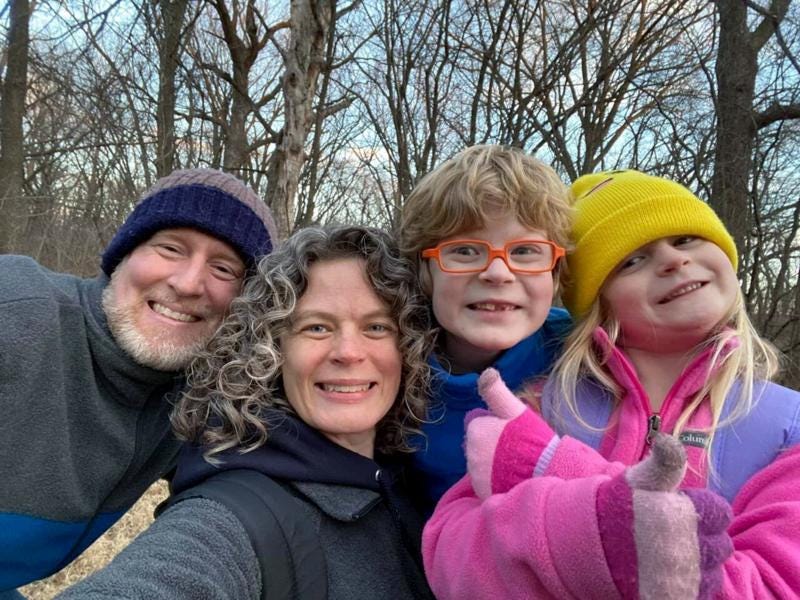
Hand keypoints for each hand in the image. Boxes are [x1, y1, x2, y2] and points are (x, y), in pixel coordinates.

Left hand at [465, 368, 557, 498]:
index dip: (496, 427)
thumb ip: (496, 391)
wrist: (546, 473)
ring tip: (518, 465)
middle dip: (493, 446)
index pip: (478, 425)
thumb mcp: (515, 409)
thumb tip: (486, 372)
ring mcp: (475, 475)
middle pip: (478, 446)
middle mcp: (469, 453)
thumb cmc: (532, 438)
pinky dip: (496, 483)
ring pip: (482, 466)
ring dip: (494, 465)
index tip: (513, 432)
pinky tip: (513, 480)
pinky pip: (487, 485)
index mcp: (474, 429)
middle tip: (517, 449)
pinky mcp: (483, 493)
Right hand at [597, 434, 731, 598]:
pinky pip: (702, 592)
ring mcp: (683, 577)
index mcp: (683, 514)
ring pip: (714, 571)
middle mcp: (687, 548)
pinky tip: (671, 574)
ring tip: (673, 554)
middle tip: (675, 534)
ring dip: (701, 564)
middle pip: (721, 544)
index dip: (702, 509)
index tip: (682, 510)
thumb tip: (669, 440)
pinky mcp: (675, 598)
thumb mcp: (638, 479)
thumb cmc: (617, 507)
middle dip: (704, 537)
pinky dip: (691, 585)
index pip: (720, 511)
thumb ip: (664, 462)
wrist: (587, 546)